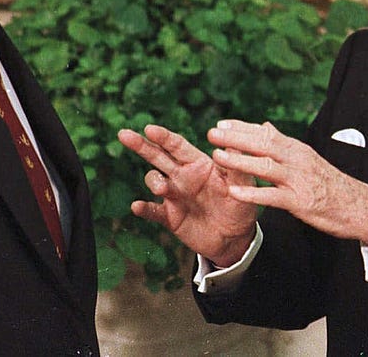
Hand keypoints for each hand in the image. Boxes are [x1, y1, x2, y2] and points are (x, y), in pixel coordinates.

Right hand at [117, 125, 258, 266]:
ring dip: (153, 180)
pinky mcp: (170, 217)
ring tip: (161, 187)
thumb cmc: (241, 206)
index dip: (163, 137)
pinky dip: (144, 208)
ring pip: (154, 180)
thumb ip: (236, 167)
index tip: (149, 129)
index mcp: (199, 164)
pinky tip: (137, 206)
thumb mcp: (243, 186)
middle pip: (158, 156)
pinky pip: (153, 211)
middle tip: (124, 134)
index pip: (178, 146)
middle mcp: (183, 176)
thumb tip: (231, 144)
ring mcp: (174, 195)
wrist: (235, 238)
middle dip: (141, 145)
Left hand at [209, 120, 367, 244]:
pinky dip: (253, 194)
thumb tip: (264, 126)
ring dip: (240, 160)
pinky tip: (234, 191)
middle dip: (236, 138)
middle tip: (212, 132)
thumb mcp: (307, 159)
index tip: (221, 123)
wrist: (360, 206)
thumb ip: (283, 144)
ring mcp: (299, 180)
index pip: (266, 133)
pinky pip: (273, 197)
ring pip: (266, 166)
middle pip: (263, 144)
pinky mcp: (301, 202)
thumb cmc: (331, 184)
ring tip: (217, 156)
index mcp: (297, 149)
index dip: (242, 128)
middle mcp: (298, 160)